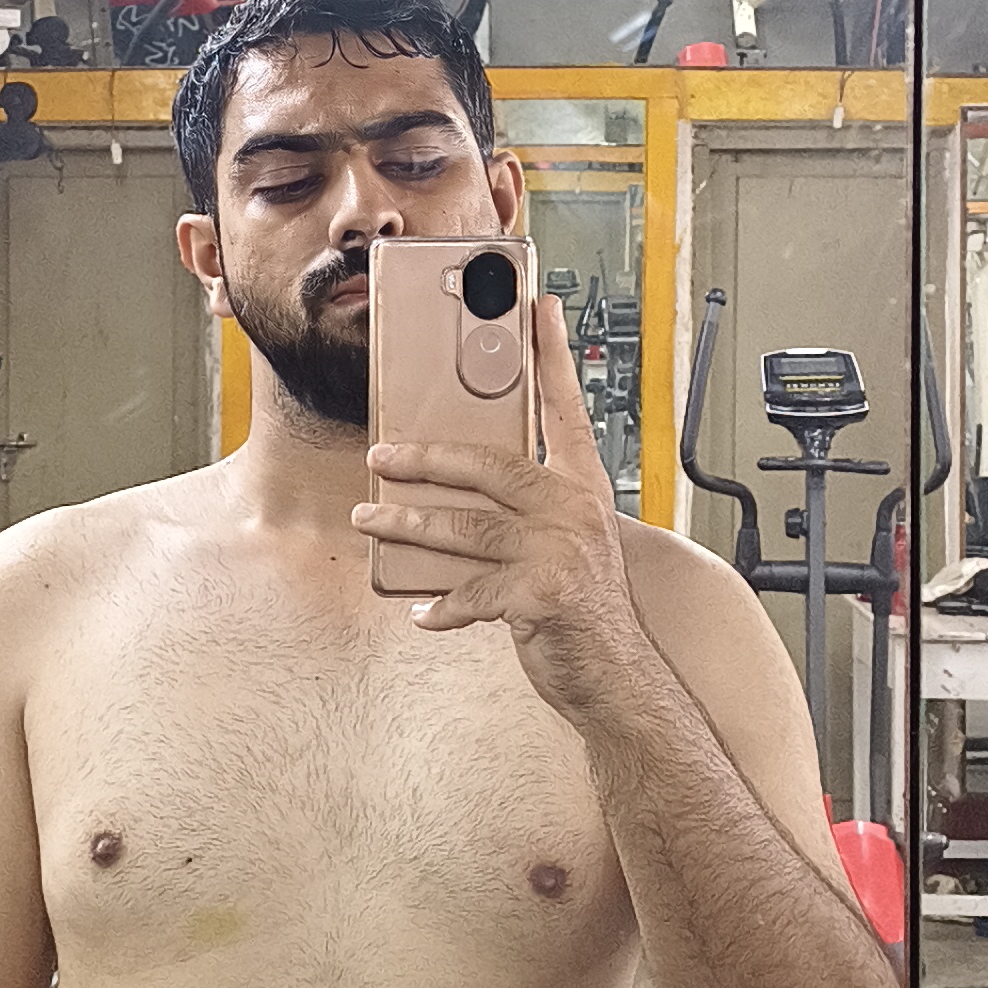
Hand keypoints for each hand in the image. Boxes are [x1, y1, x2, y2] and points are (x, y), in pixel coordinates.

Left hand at [357, 298, 648, 717]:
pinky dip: (442, 605)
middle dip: (427, 458)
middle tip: (382, 454)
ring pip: (466, 526)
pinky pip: (473, 592)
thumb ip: (528, 511)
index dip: (551, 357)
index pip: (566, 410)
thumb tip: (456, 491)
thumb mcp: (568, 545)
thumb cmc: (585, 610)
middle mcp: (575, 512)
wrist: (618, 679)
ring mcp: (561, 553)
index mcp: (584, 489)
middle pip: (490, 466)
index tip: (538, 308)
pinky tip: (422, 612)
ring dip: (407, 524)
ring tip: (370, 519)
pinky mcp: (543, 596)